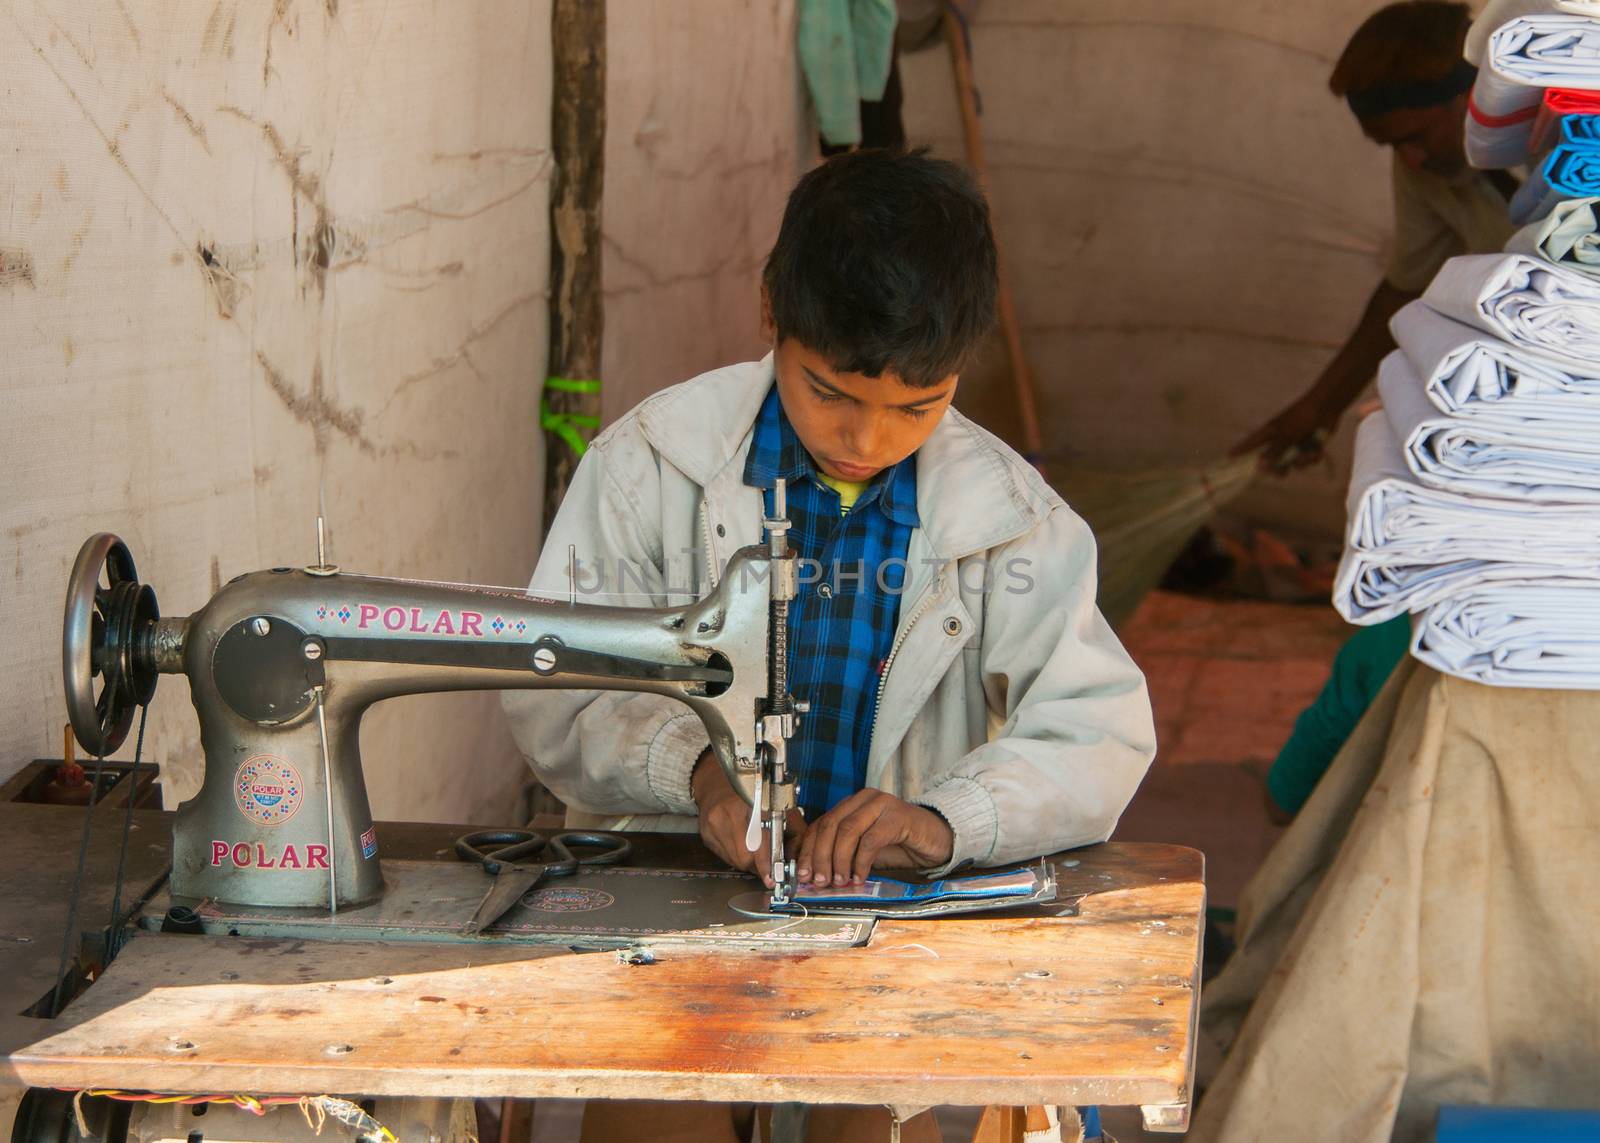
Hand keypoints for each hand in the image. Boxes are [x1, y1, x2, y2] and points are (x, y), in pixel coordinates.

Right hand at [690, 749, 804, 886]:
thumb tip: (798, 858)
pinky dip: (735, 855)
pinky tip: (739, 844)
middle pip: (745, 855)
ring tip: (753, 849)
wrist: (718, 782)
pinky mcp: (706, 834)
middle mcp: (729, 812)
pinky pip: (724, 856)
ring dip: (747, 860)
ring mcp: (714, 824)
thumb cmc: (752, 792)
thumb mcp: (779, 805)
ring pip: (734, 859)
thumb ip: (794, 832)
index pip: (759, 838)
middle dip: (758, 863)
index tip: (771, 877)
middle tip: (766, 862)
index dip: (765, 861)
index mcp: (751, 802)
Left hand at [794, 789, 953, 886]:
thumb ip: (841, 854)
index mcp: (851, 804)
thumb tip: (813, 872)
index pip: (821, 823)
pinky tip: (860, 876)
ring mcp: (882, 804)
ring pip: (848, 830)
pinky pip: (871, 839)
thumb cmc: (898, 845)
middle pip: (831, 825)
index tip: (803, 873)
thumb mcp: (863, 849)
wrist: (935, 840)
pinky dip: (861, 861)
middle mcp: (864, 799)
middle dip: (821, 855)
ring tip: (839, 881)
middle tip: (819, 880)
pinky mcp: (898, 816)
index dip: (809, 849)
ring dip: (839, 859)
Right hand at [1231, 394, 1339, 472]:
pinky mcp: (1309, 446)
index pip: (1250, 444)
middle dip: (1279, 469)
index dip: (1240, 451)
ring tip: (1308, 453)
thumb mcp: (1286, 435)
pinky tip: (1318, 448)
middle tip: (1281, 474)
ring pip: (1293, 464)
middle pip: (1273, 462)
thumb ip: (1273, 451)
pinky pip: (1307, 460)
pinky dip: (1313, 456)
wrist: (1327, 408)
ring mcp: (1295, 444)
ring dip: (1302, 461)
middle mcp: (1280, 440)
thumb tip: (1259, 466)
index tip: (1229, 457)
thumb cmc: (1302, 417)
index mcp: (1270, 434)